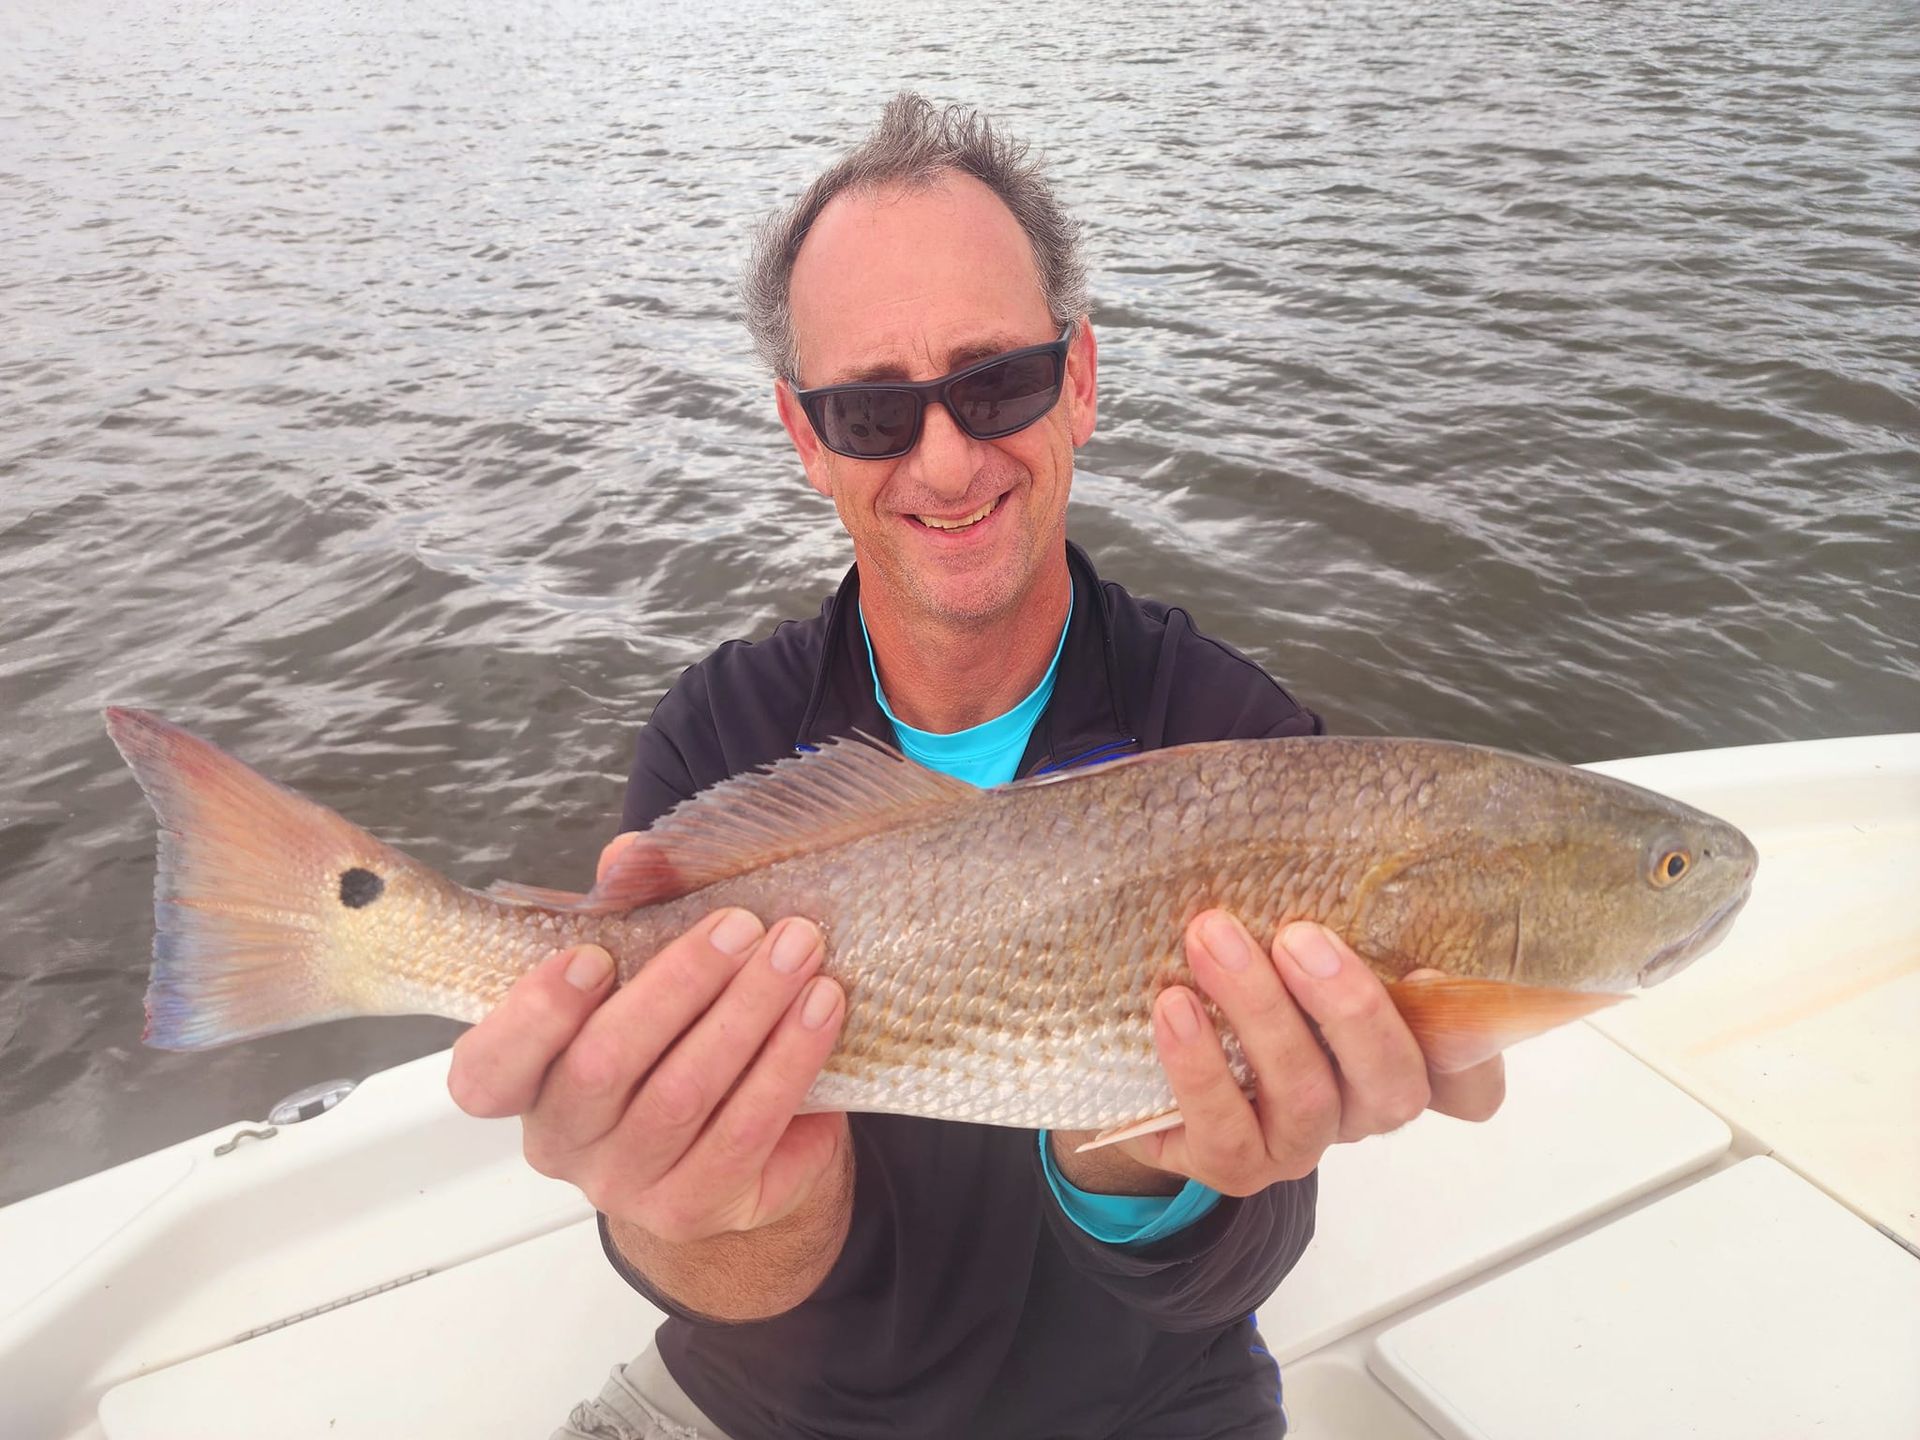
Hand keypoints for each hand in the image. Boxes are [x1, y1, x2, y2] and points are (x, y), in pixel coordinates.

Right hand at [446, 834, 849, 1244]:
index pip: (488, 1071)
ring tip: (798, 950)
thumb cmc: (676, 1041)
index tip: (593, 956)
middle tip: (741, 925)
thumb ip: (628, 910)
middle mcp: (563, 1142)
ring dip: (748, 1012)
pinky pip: (746, 1129)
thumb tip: (632, 854)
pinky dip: (788, 1060)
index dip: (534, 1015)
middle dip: (678, 985)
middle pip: (602, 1068)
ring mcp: (626, 1185)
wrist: (742, 1145)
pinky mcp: (695, 1207)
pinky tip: (820, 1007)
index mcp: (526, 1083)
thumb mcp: (644, 971)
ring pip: (684, 1095)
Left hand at [1060, 913, 1504, 1197]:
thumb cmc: (1240, 986)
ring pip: (1306, 1095)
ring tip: (1213, 940)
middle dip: (1349, 1004)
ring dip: (1261, 1012)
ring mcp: (1299, 1142)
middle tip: (1299, 935)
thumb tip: (1317, 812)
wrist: (1149, 1068)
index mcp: (1398, 1054)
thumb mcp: (1289, 942)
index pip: (1475, 1076)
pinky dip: (1198, 1062)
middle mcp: (1361, 1105)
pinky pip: (1225, 1126)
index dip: (1474, 1039)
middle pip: (1393, 1079)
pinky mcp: (1232, 1163)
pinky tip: (1175, 1007)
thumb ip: (1326, 910)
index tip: (1435, 970)